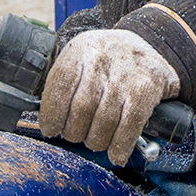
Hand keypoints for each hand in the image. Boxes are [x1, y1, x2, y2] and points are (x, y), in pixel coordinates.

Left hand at [39, 28, 178, 162]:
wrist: (147, 42)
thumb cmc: (105, 58)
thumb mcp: (80, 56)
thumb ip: (63, 83)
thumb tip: (48, 121)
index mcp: (81, 49)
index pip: (60, 86)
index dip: (52, 114)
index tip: (51, 129)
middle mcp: (104, 59)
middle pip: (82, 108)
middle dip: (74, 132)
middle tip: (76, 135)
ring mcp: (127, 74)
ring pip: (104, 121)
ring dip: (96, 140)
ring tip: (95, 140)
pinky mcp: (147, 89)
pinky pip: (130, 126)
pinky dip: (120, 145)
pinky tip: (116, 153)